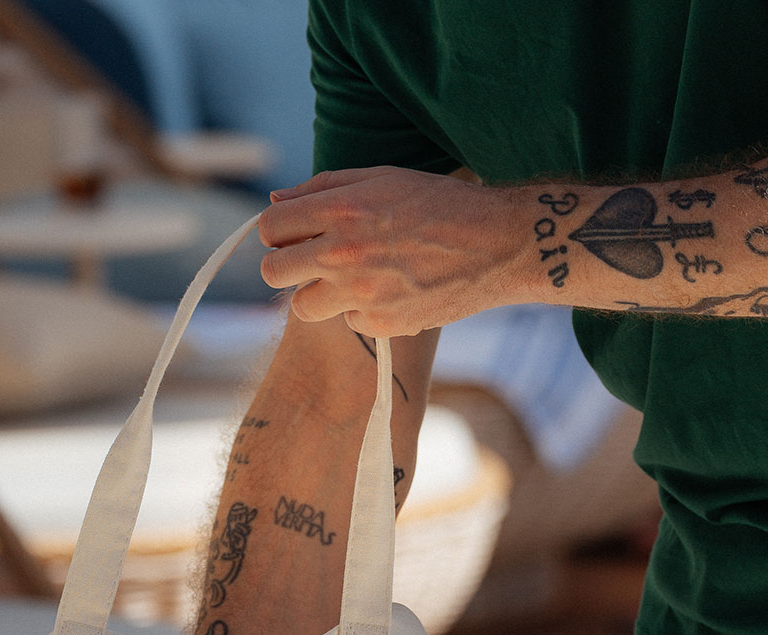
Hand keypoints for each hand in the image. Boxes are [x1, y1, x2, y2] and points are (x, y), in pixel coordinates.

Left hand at [258, 165, 527, 336]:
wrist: (497, 243)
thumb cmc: (439, 204)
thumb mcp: (382, 178)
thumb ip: (324, 188)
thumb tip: (277, 198)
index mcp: (340, 208)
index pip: (270, 228)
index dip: (277, 233)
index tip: (293, 236)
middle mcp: (342, 252)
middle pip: (273, 273)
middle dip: (286, 268)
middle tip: (312, 264)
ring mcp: (359, 292)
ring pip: (303, 308)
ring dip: (320, 295)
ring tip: (354, 280)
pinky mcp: (380, 323)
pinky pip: (349, 322)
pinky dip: (364, 311)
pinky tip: (393, 292)